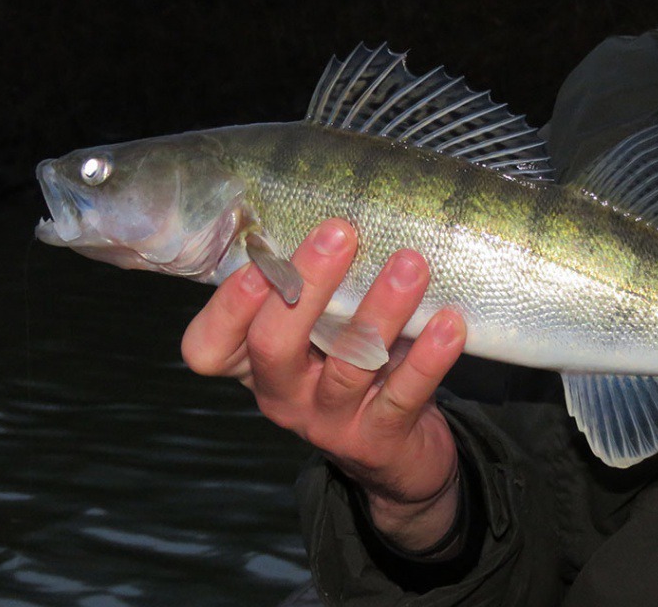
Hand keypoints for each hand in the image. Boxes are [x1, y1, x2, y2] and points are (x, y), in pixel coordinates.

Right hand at [181, 218, 466, 551]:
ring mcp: (330, 422)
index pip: (209, 347)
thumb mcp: (320, 331)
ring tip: (410, 264)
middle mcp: (284, 394)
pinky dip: (428, 358)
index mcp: (256, 363)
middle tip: (341, 233)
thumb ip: (313, 287)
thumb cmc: (350, 365)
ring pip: (349, 365)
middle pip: (274, 345)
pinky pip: (404, 396)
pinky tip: (448, 322)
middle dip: (307, 285)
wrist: (395, 454)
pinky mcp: (380, 440)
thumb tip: (334, 204)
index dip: (227, 306)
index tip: (259, 260)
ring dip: (380, 310)